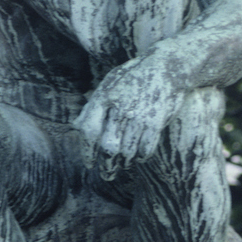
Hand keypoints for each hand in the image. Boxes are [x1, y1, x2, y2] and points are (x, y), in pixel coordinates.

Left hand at [74, 56, 183, 170]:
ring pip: (127, 150)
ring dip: (124, 162)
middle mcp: (120, 108)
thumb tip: (75, 127)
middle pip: (108, 146)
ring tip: (123, 165)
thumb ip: (93, 106)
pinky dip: (141, 157)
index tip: (89, 163)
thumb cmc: (133, 77)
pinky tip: (138, 157)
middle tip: (107, 174)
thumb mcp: (109, 84)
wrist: (166, 67)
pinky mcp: (156, 122)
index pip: (89, 129)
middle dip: (106, 165)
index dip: (87, 150)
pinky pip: (145, 149)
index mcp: (105, 97)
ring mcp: (139, 115)